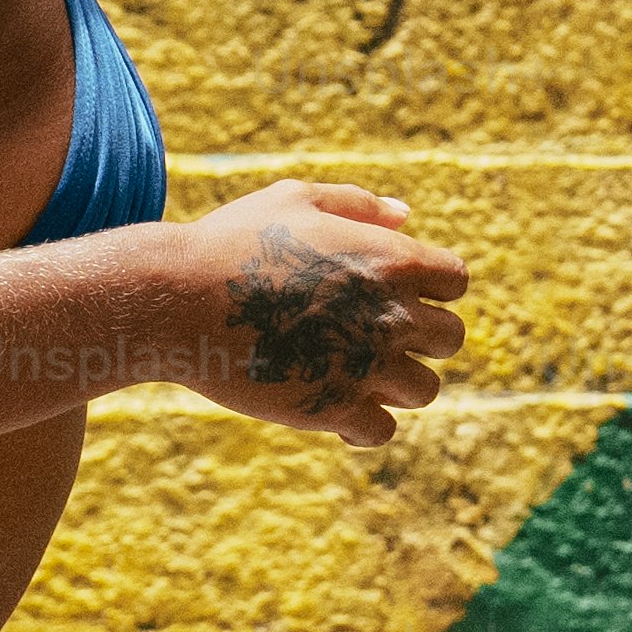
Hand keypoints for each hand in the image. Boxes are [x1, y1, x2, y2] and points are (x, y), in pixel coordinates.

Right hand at [156, 182, 467, 444]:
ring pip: (424, 391)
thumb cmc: (229, 242)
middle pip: (450, 339)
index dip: (428, 286)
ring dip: (396, 383)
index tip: (390, 293)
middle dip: (418, 337)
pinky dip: (362, 424)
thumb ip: (358, 204)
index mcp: (392, 261)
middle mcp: (392, 315)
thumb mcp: (292, 199)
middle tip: (368, 335)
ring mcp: (367, 366)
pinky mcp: (333, 409)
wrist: (175, 301)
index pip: (455, 281)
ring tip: (351, 373)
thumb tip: (406, 217)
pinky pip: (380, 431)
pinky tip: (331, 409)